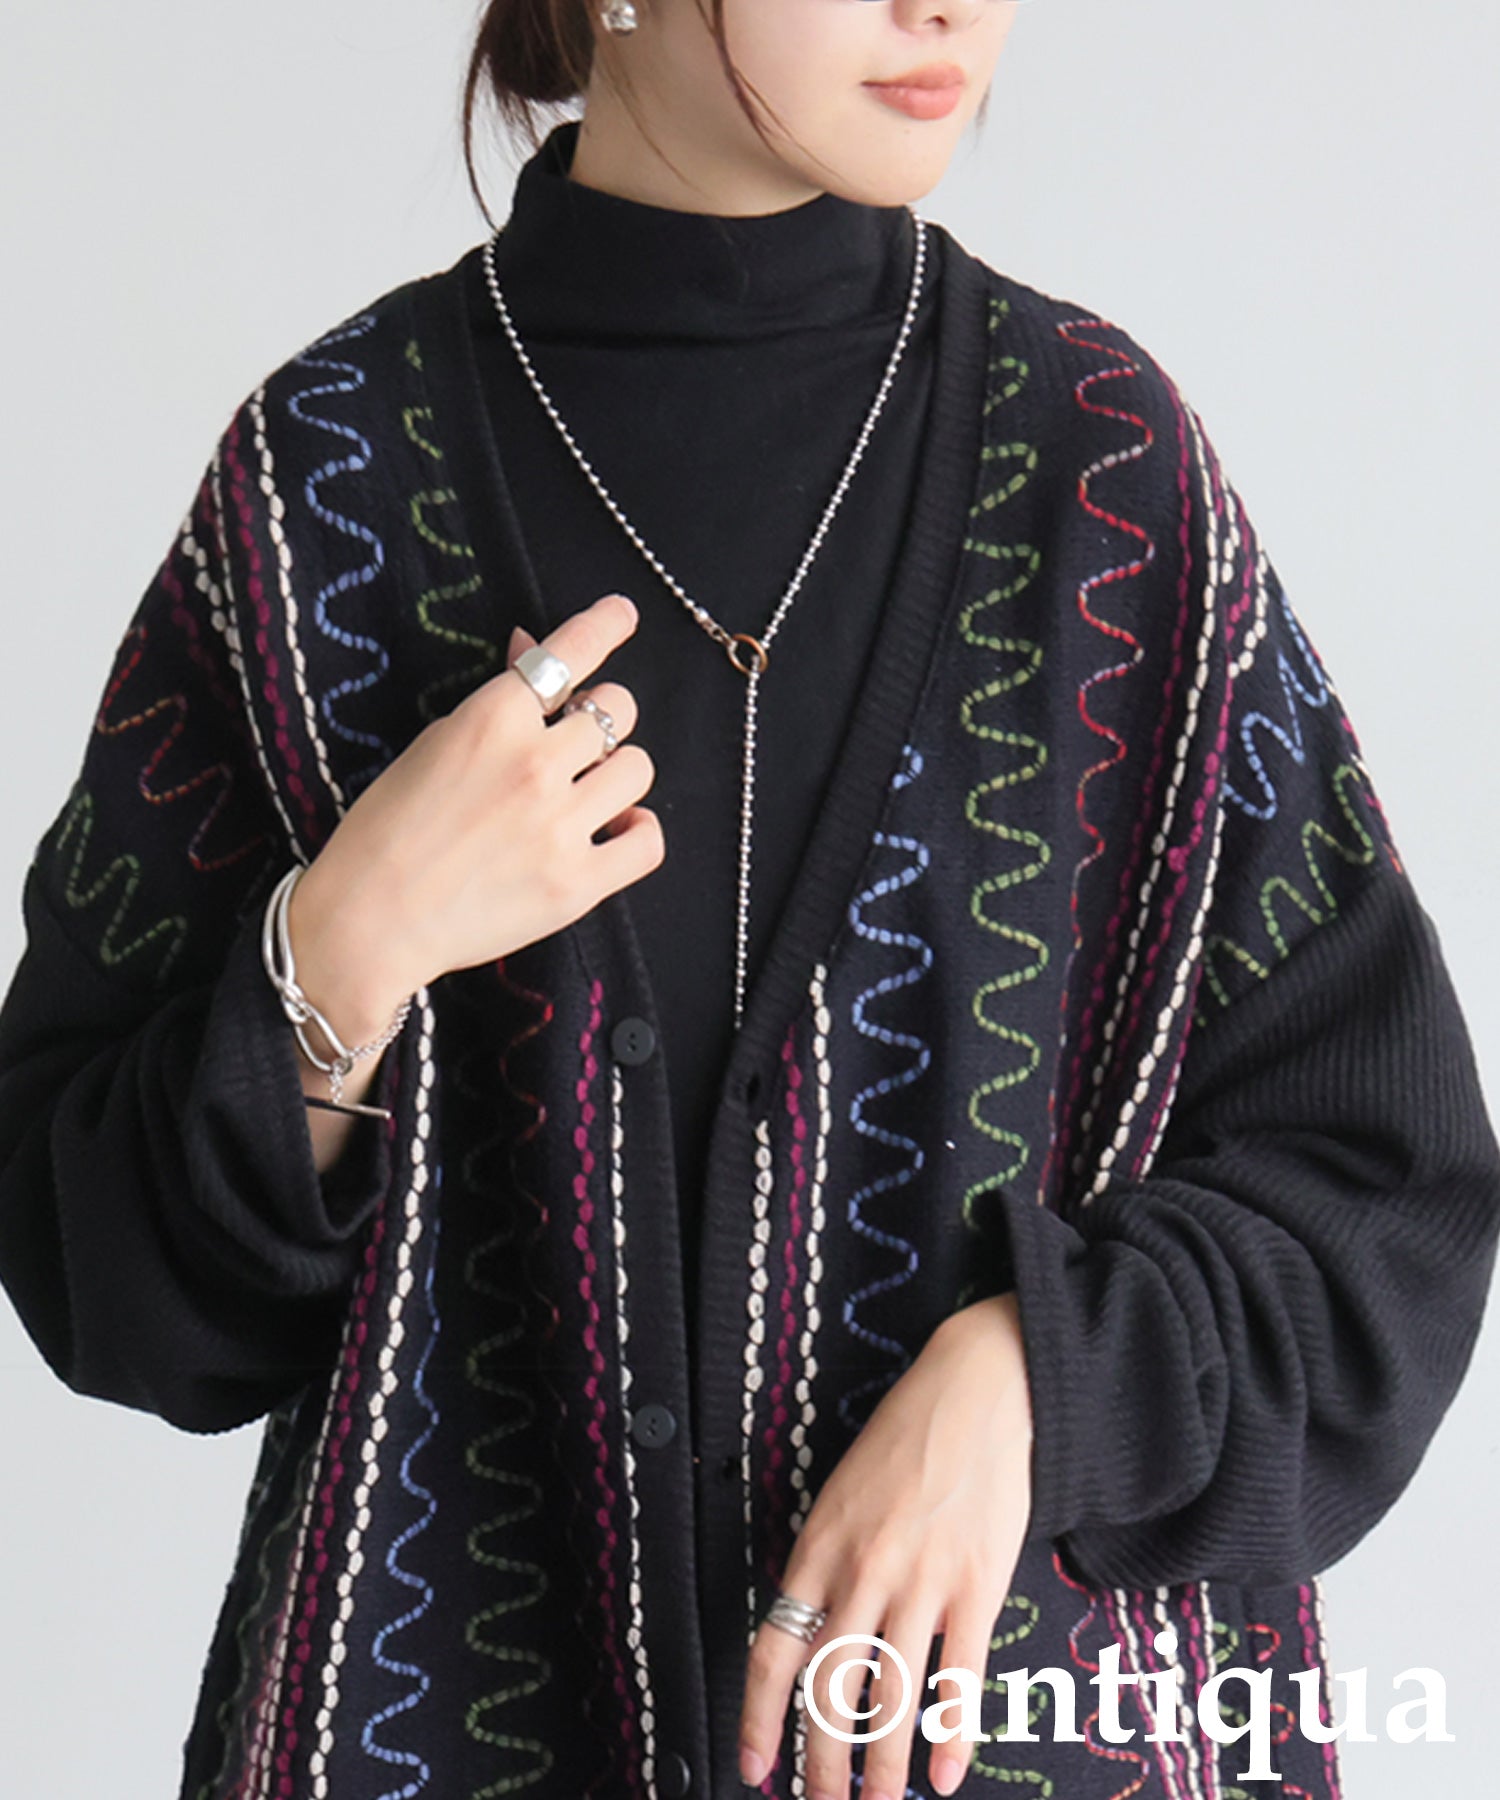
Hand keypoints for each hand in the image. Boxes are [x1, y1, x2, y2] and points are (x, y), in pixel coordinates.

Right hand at [296, 591, 664, 1001]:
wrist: (369, 921)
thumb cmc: (388, 829)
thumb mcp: (432, 743)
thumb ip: (495, 700)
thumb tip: (532, 647)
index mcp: (493, 720)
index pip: (569, 653)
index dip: (605, 626)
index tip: (623, 614)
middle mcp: (535, 765)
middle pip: (617, 710)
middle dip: (599, 720)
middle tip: (573, 746)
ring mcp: (561, 825)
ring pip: (639, 769)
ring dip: (617, 775)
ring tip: (584, 794)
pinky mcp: (578, 884)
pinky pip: (648, 841)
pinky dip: (637, 832)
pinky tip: (613, 832)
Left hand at [737, 1293, 1033, 1799]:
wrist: (977, 1392)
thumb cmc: (906, 1438)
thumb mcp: (841, 1493)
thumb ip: (825, 1564)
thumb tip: (811, 1636)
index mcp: (819, 1545)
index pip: (774, 1650)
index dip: (760, 1718)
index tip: (754, 1768)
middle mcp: (863, 1570)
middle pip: (830, 1690)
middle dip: (821, 1764)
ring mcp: (922, 1580)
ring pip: (892, 1697)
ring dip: (882, 1768)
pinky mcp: (977, 1584)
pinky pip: (959, 1677)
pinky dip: (952, 1736)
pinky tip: (944, 1777)